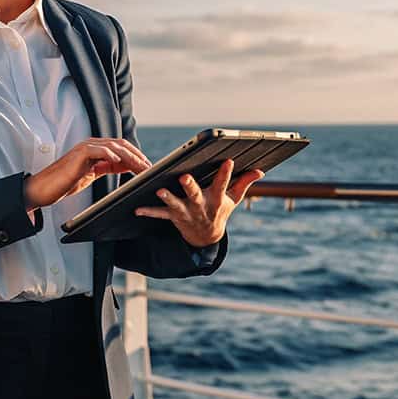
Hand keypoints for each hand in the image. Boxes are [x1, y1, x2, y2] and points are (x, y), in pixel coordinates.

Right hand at [23, 137, 151, 213]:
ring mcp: (84, 148)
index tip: (147, 167)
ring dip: (129, 156)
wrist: (43, 188)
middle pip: (120, 145)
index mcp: (95, 150)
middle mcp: (91, 146)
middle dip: (137, 155)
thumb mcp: (91, 175)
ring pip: (112, 146)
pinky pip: (97, 150)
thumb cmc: (64, 183)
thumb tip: (125, 166)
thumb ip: (106, 168)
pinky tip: (119, 161)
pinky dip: (110, 154)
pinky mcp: (78, 154)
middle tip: (148, 167)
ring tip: (139, 166)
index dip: (136, 156)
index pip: (120, 148)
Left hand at [133, 158, 263, 247]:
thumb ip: (244, 184)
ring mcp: (186, 212)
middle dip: (190, 186)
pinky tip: (137, 208)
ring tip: (159, 190)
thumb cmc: (219, 210)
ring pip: (176, 205)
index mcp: (216, 199)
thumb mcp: (233, 199)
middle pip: (195, 195)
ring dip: (168, 198)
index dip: (226, 173)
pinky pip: (160, 214)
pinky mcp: (174, 217)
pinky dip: (149, 211)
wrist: (206, 237)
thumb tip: (260, 171)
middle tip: (184, 177)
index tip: (228, 160)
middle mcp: (200, 206)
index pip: (222, 184)